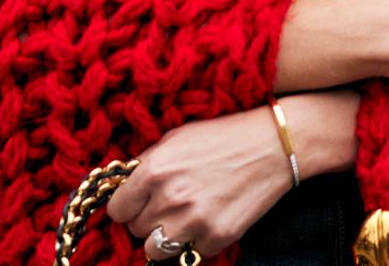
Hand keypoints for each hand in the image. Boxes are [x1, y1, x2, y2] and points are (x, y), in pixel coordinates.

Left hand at [106, 106, 293, 258]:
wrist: (271, 146)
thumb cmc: (223, 135)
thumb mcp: (178, 137)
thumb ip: (148, 163)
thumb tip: (125, 186)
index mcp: (155, 169)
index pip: (117, 210)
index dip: (127, 205)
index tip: (136, 201)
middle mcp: (170, 198)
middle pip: (137, 230)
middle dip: (148, 217)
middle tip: (167, 202)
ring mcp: (193, 222)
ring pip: (156, 250)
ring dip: (165, 236)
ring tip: (182, 216)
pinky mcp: (216, 238)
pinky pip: (190, 253)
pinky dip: (195, 240)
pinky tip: (208, 217)